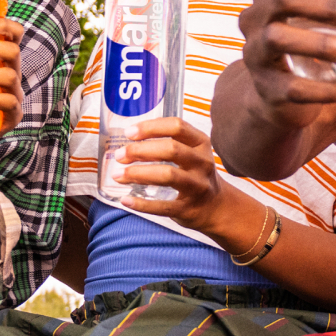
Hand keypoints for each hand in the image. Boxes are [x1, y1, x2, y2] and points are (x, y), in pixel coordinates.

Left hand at [110, 116, 236, 227]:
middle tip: (120, 155)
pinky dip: (142, 204)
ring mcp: (198, 186)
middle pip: (171, 150)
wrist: (217, 207)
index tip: (129, 132)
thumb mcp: (192, 154)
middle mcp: (202, 163)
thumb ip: (168, 144)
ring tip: (119, 175)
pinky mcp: (189, 208)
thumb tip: (128, 142)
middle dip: (140, 151)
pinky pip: (163, 206)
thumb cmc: (196, 176)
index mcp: (201, 144)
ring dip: (138, 174)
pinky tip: (126, 200)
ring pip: (168, 175)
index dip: (151, 128)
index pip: (177, 127)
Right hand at [238, 0, 335, 119]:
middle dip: (327, 6)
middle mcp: (254, 18)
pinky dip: (327, 89)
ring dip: (324, 44)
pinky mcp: (266, 89)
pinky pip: (293, 88)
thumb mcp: (320, 18)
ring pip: (279, 39)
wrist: (280, 95)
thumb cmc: (308, 41)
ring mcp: (255, 53)